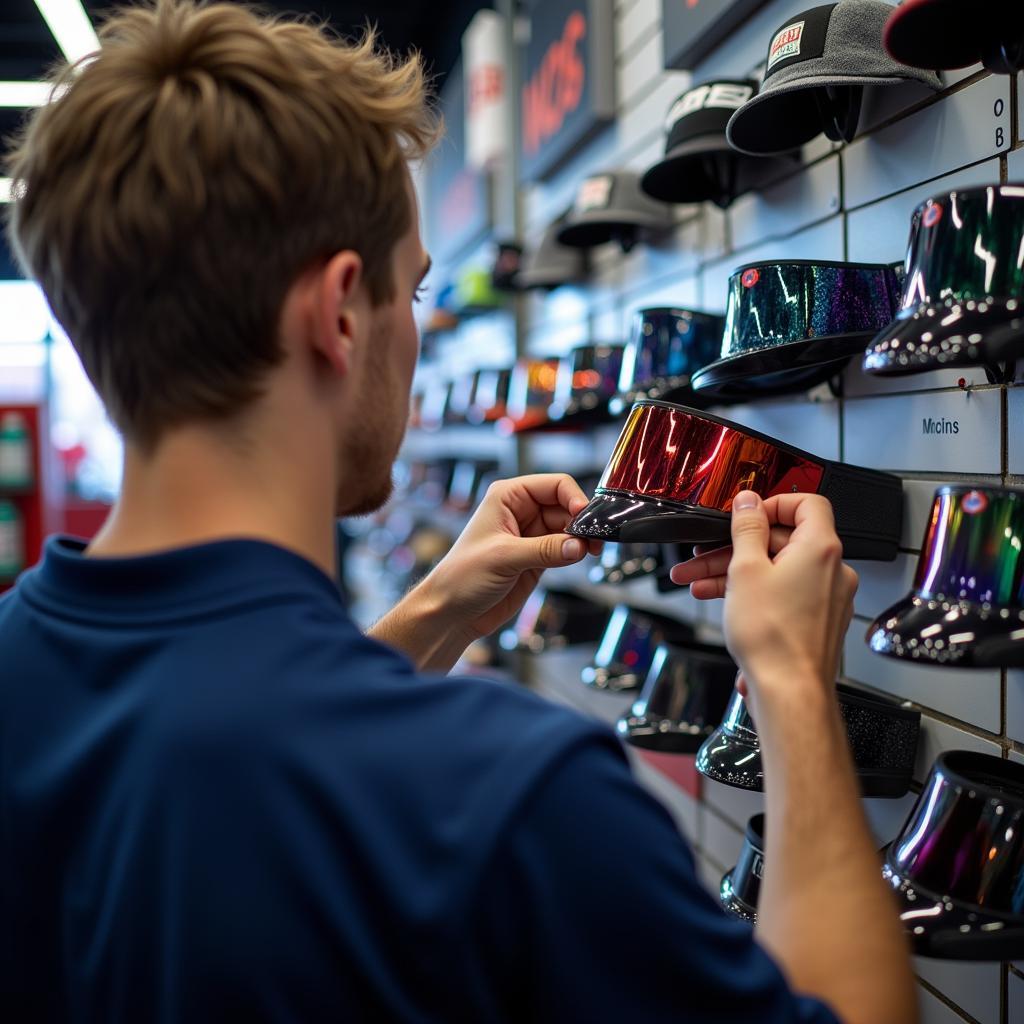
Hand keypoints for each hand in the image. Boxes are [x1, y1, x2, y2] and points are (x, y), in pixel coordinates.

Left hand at [419, 474, 600, 642]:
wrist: (452, 613)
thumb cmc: (461, 577)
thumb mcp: (504, 557)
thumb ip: (545, 550)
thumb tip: (578, 545)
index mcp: (508, 497)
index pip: (553, 485)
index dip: (574, 498)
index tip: (586, 517)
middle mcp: (521, 512)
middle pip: (566, 506)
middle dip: (582, 521)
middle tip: (594, 540)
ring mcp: (531, 536)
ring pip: (569, 528)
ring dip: (582, 538)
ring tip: (588, 551)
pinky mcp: (538, 558)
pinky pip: (566, 548)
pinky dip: (576, 552)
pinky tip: (580, 557)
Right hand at [669, 491, 856, 706]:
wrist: (789, 691)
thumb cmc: (772, 638)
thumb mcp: (745, 570)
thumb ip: (747, 529)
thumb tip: (748, 502)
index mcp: (820, 548)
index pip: (806, 503)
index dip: (772, 503)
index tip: (745, 513)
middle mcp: (832, 570)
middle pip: (782, 541)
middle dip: (736, 547)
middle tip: (703, 555)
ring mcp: (827, 597)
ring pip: (778, 570)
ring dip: (737, 573)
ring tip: (700, 583)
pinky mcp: (818, 619)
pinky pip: (784, 593)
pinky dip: (756, 593)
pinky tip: (725, 604)